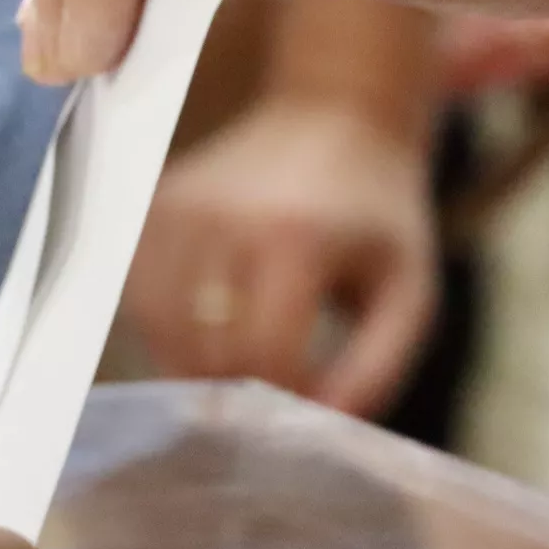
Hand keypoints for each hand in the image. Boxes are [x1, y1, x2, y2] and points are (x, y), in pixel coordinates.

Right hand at [128, 100, 437, 415]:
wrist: (337, 121)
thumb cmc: (378, 219)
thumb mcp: (408, 294)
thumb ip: (373, 369)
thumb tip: (319, 428)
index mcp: (296, 237)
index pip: (265, 357)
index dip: (286, 396)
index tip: (310, 396)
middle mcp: (225, 218)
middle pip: (207, 351)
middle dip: (241, 387)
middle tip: (276, 384)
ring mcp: (180, 208)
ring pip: (162, 331)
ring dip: (198, 363)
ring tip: (243, 358)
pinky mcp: (155, 207)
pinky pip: (140, 299)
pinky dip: (168, 329)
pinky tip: (210, 323)